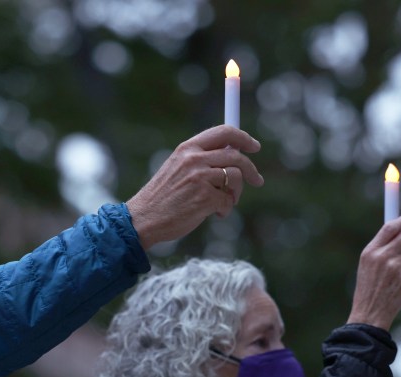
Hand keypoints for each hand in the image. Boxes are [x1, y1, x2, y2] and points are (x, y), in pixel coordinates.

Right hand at [126, 124, 263, 249]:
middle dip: (251, 170)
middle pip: (237, 156)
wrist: (144, 219)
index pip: (223, 132)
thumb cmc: (162, 198)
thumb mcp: (177, 169)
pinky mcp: (204, 198)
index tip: (254, 146)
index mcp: (187, 149)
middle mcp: (194, 159)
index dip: (243, 138)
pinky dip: (224, 210)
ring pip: (236, 177)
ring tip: (225, 203)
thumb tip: (232, 155)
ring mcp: (200, 178)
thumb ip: (200, 160)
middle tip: (257, 180)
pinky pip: (228, 201)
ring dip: (236, 193)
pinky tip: (212, 214)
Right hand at [347, 212, 400, 330]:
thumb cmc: (368, 290)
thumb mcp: (367, 266)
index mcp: (369, 252)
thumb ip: (380, 249)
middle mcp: (381, 256)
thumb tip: (400, 233)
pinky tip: (398, 287)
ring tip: (394, 278)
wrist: (369, 314)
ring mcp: (394, 267)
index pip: (389, 228)